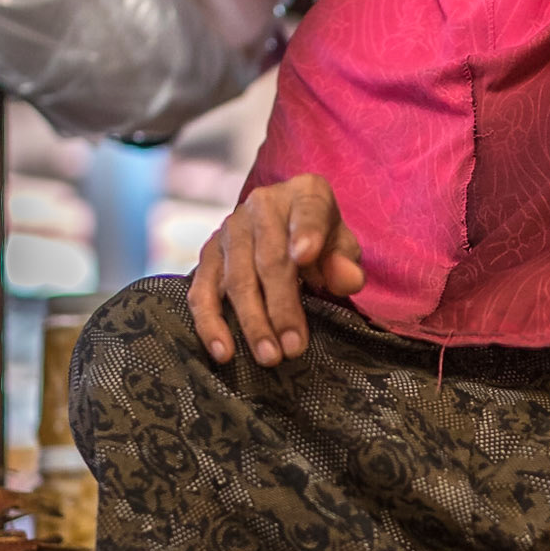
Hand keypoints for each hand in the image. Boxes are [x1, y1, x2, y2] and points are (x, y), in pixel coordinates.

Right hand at [188, 174, 363, 366]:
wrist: (287, 230)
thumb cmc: (322, 243)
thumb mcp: (343, 247)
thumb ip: (345, 262)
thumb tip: (347, 280)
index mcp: (305, 194)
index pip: (308, 211)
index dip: (306, 233)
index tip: (304, 257)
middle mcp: (262, 204)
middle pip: (269, 258)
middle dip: (282, 306)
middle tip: (293, 347)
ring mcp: (229, 228)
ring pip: (236, 280)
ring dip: (252, 322)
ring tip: (269, 356)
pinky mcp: (208, 254)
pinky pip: (202, 290)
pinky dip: (210, 323)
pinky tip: (223, 351)